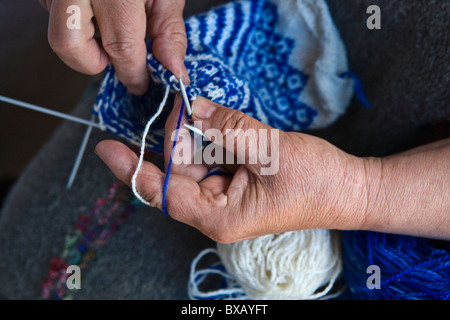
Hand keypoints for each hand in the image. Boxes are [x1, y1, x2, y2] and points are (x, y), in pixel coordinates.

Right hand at [40, 0, 187, 94]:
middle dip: (93, 63)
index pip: (121, 47)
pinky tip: (97, 10)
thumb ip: (168, 31)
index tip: (141, 84)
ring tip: (108, 25)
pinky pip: (55, 13)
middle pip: (69, 45)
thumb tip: (173, 69)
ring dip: (84, 42)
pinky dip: (77, 22)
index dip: (132, 74)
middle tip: (115, 59)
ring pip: (58, 30)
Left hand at [95, 96, 368, 242]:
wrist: (350, 190)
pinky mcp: (237, 182)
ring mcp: (227, 196)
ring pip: (193, 163)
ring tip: (197, 108)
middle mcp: (217, 210)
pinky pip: (212, 158)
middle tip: (181, 103)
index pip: (165, 193)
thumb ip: (228, 129)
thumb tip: (195, 108)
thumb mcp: (270, 151)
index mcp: (220, 216)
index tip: (107, 148)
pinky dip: (210, 138)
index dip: (134, 169)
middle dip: (175, 138)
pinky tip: (211, 120)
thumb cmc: (317, 182)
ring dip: (194, 135)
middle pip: (177, 173)